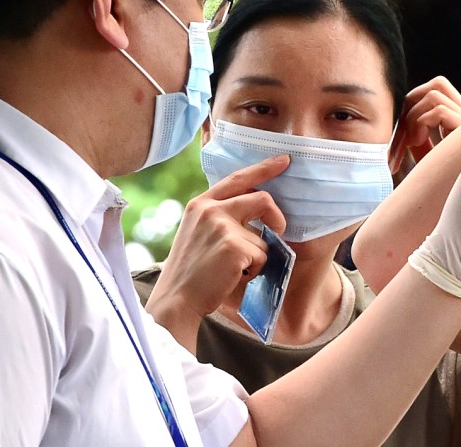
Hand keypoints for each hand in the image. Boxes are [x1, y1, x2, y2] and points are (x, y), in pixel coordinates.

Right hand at [146, 154, 288, 335]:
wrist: (176, 300)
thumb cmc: (192, 272)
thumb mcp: (199, 232)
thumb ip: (221, 216)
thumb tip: (257, 210)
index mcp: (201, 204)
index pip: (238, 178)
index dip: (264, 168)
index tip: (284, 160)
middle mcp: (211, 210)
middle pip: (262, 199)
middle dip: (277, 217)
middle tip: (278, 230)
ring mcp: (222, 226)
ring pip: (264, 237)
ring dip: (258, 256)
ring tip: (236, 269)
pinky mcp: (234, 246)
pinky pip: (263, 256)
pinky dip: (256, 270)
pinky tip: (235, 276)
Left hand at [389, 76, 460, 174]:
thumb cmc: (446, 184)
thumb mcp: (429, 158)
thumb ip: (418, 139)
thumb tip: (400, 127)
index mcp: (459, 121)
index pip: (433, 94)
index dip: (409, 109)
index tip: (396, 142)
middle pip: (436, 85)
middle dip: (409, 105)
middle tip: (398, 137)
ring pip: (435, 93)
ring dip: (414, 116)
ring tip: (411, 142)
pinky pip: (440, 109)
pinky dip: (422, 123)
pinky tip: (419, 144)